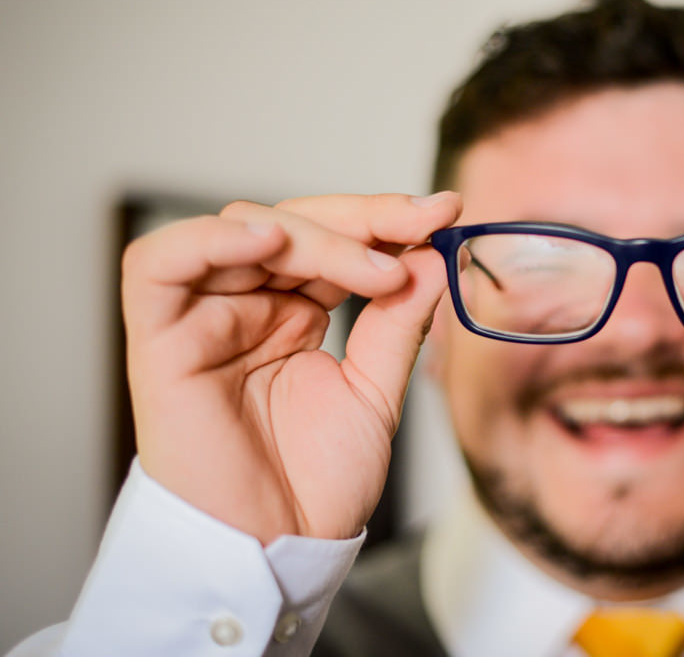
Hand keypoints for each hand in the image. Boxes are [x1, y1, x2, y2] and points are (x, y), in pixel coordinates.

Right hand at [121, 192, 461, 543]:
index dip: (385, 219)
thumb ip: (398, 321)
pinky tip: (270, 241)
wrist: (276, 552)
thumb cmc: (314, 486)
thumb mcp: (376, 390)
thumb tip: (430, 254)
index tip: (444, 210)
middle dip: (361, 219)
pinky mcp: (161, 340)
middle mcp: (247, 306)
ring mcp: (203, 318)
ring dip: (313, 236)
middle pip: (292, 223)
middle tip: (419, 226)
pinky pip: (159, 265)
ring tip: (372, 268)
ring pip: (241, 230)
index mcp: (293, 313)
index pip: (334, 240)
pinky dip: (211, 241)